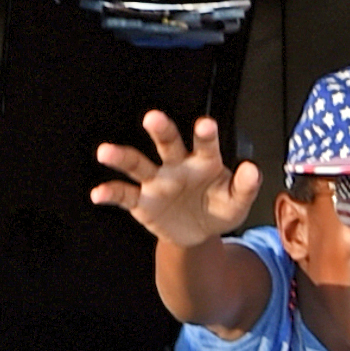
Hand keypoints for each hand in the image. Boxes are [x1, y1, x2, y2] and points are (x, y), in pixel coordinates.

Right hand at [90, 109, 261, 246]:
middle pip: (168, 144)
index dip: (205, 134)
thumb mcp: (236, 204)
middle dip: (161, 130)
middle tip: (153, 117)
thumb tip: (252, 169)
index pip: (205, 145)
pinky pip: (124, 195)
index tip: (205, 124)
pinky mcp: (141, 201)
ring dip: (121, 157)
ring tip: (105, 152)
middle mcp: (177, 165)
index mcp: (204, 162)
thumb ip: (245, 188)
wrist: (197, 233)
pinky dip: (110, 193)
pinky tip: (97, 193)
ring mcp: (156, 181)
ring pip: (138, 164)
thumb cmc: (218, 209)